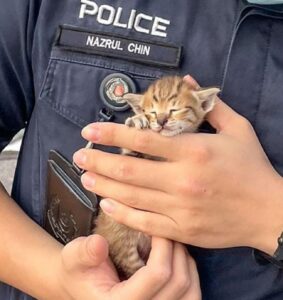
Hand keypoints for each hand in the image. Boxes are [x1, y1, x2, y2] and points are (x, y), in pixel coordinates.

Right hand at [54, 235, 200, 299]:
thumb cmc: (78, 269)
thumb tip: (99, 244)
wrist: (80, 285)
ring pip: (190, 293)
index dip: (163, 245)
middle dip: (177, 250)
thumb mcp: (74, 257)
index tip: (158, 226)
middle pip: (178, 283)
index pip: (157, 274)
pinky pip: (191, 298)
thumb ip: (85, 252)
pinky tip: (179, 260)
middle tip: (167, 231)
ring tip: (174, 245)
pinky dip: (190, 276)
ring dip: (187, 263)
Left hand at [73, 76, 282, 255]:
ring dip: (103, 184)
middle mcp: (182, 179)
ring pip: (130, 195)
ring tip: (85, 177)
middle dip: (98, 160)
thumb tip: (188, 81)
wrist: (269, 212)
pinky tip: (106, 203)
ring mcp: (180, 208)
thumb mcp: (238, 129)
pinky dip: (121, 212)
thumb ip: (210, 105)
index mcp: (194, 151)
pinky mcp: (181, 230)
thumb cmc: (252, 168)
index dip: (111, 132)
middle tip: (78, 156)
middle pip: (128, 168)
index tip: (89, 130)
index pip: (143, 139)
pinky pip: (143, 222)